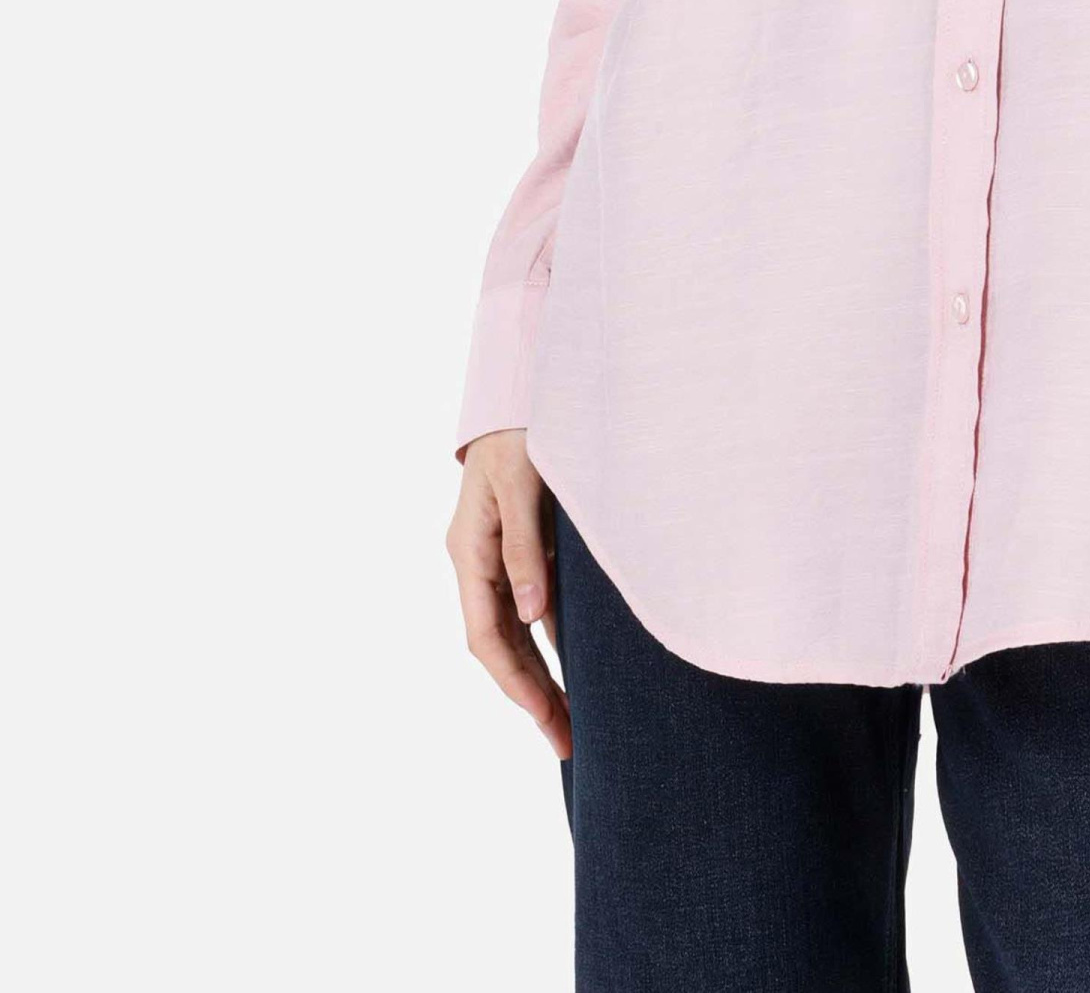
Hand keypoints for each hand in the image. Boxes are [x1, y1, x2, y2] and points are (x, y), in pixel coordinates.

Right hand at [446, 430, 571, 757]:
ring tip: (571, 723)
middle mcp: (478, 562)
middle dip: (532, 697)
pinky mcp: (517, 549)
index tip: (546, 719)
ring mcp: (496, 557)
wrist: (518, 393)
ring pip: (512, 634)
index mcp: (470, 551)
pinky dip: (546, 644)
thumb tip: (533, 616)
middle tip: (568, 743)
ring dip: (539, 678)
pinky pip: (527, 610)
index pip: (487, 637)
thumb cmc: (520, 433)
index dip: (516, 683)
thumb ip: (524, 547)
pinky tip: (571, 668)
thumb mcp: (521, 485)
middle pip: (500, 646)